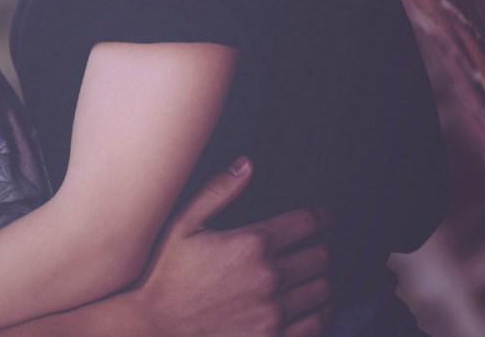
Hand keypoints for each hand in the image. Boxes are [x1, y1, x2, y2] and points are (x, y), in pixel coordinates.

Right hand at [127, 160, 331, 336]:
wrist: (157, 328)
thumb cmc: (168, 274)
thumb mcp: (184, 223)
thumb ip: (218, 190)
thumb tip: (247, 165)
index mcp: (251, 244)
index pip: (306, 223)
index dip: (321, 216)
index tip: (326, 216)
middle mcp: (269, 278)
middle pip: (321, 257)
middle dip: (321, 247)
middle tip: (315, 246)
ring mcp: (274, 314)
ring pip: (323, 291)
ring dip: (321, 280)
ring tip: (314, 275)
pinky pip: (316, 325)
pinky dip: (318, 313)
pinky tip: (310, 306)